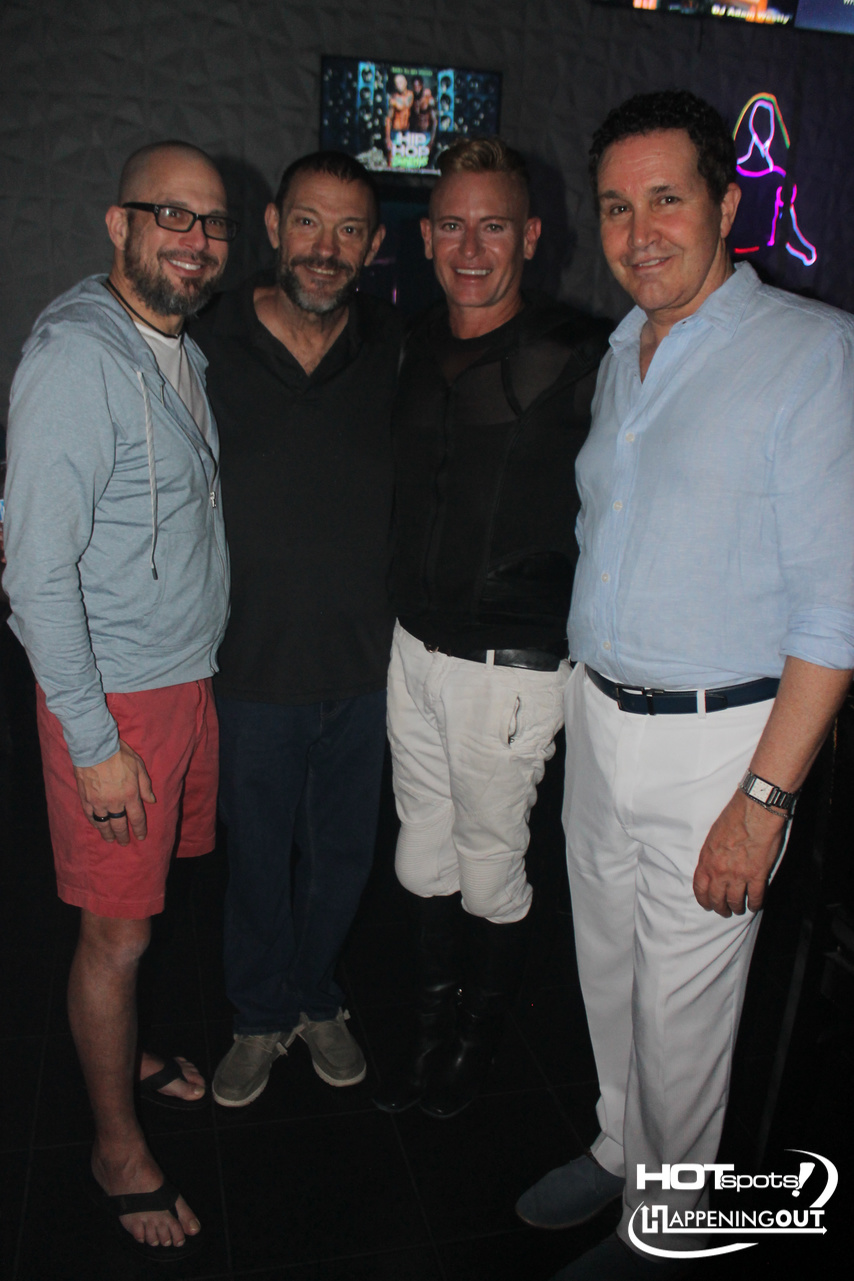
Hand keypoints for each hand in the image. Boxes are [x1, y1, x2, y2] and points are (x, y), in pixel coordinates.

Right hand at [73, 739, 155, 844]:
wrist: (95, 748)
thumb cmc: (119, 754)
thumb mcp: (138, 766)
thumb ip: (145, 785)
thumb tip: (151, 801)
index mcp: (130, 794)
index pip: (137, 818)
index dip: (139, 829)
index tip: (141, 837)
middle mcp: (115, 802)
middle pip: (120, 825)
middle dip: (123, 835)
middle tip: (124, 843)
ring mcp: (99, 802)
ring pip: (104, 824)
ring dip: (108, 834)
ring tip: (110, 839)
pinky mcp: (86, 799)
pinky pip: (91, 816)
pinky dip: (95, 823)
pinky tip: (98, 827)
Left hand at [693, 789, 786, 916]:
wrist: (755, 811)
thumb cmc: (734, 818)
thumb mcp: (713, 836)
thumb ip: (711, 854)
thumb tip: (712, 866)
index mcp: (707, 860)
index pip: (700, 888)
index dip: (703, 900)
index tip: (707, 904)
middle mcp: (719, 871)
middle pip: (716, 898)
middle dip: (719, 908)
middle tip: (724, 911)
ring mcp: (738, 875)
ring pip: (735, 901)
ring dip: (736, 908)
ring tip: (739, 909)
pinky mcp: (757, 875)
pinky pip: (755, 897)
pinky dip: (755, 904)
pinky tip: (754, 905)